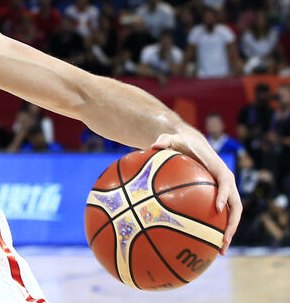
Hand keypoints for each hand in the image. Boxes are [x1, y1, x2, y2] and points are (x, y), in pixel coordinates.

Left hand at [152, 129, 241, 254]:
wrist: (192, 143)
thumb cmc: (181, 142)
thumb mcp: (172, 138)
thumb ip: (164, 140)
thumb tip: (153, 145)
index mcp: (218, 169)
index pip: (225, 183)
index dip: (223, 195)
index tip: (217, 209)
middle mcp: (226, 182)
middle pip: (236, 206)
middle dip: (232, 224)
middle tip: (223, 240)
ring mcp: (224, 192)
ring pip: (232, 215)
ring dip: (228, 233)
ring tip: (220, 251)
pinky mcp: (218, 198)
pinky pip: (221, 216)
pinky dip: (217, 230)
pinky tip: (205, 244)